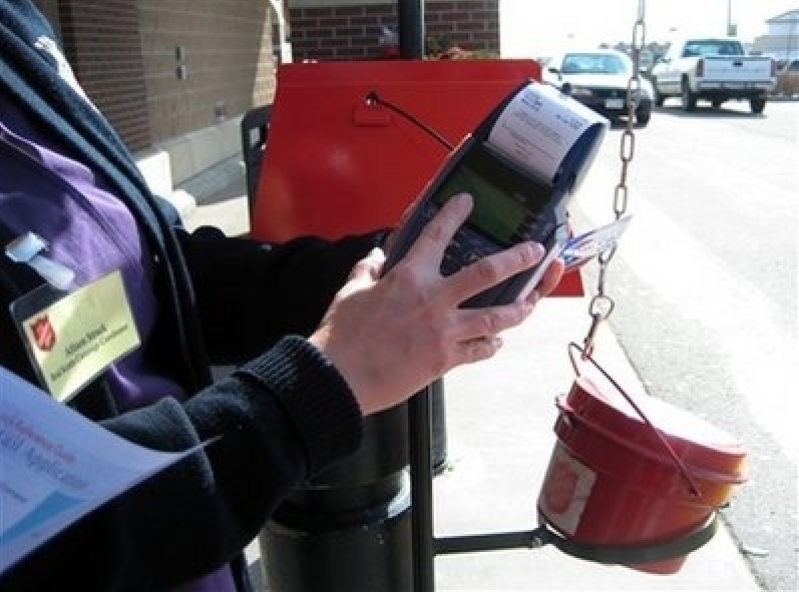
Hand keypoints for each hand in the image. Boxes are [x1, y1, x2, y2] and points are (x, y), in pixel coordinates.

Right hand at [309, 193, 563, 414]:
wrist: (341, 378)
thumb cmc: (342, 337)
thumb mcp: (350, 294)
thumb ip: (366, 272)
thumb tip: (374, 259)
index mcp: (408, 278)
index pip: (435, 235)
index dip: (453, 214)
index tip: (467, 202)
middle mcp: (433, 300)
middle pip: (487, 273)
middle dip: (517, 259)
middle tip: (535, 251)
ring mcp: (444, 331)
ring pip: (495, 316)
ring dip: (519, 308)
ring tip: (531, 303)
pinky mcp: (445, 360)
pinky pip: (480, 350)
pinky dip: (491, 344)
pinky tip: (497, 341)